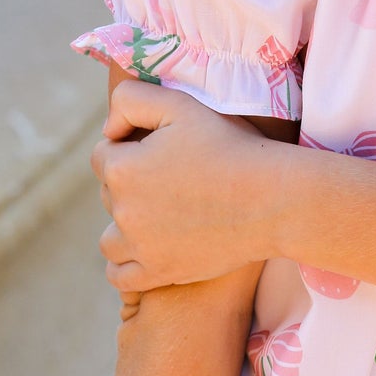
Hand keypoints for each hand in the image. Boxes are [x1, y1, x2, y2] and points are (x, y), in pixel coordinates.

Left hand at [93, 82, 283, 292]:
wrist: (273, 199)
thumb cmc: (231, 147)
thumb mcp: (181, 105)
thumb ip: (131, 100)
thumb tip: (108, 128)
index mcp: (122, 168)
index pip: (102, 156)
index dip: (129, 149)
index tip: (161, 153)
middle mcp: (123, 210)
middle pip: (108, 196)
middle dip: (130, 187)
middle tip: (172, 182)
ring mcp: (140, 247)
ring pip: (110, 238)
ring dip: (125, 228)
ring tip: (158, 218)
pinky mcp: (159, 272)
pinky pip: (120, 276)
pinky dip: (126, 265)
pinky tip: (149, 250)